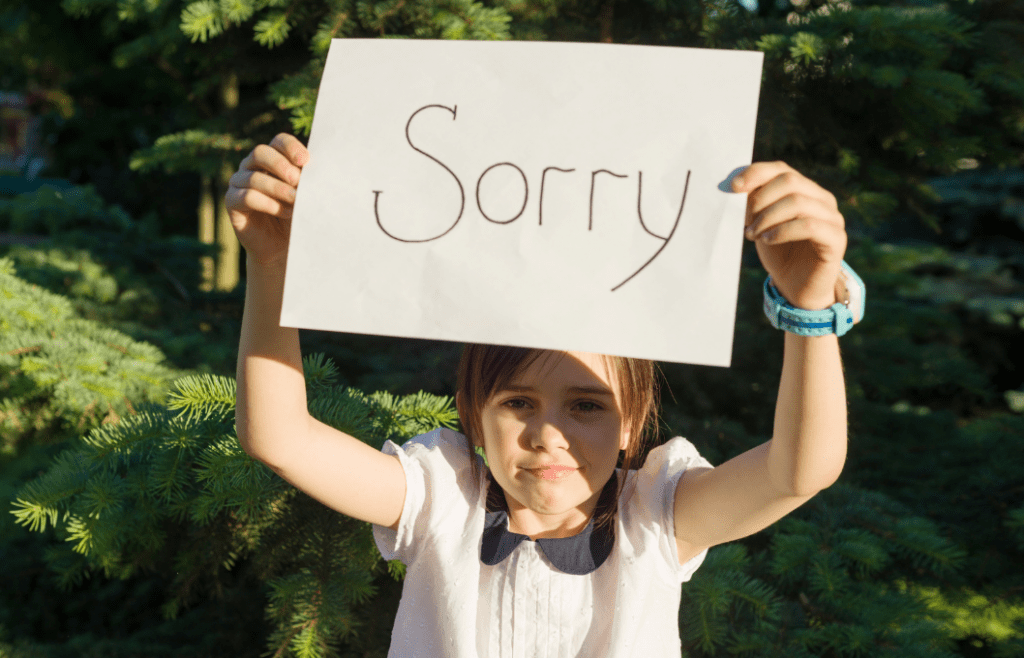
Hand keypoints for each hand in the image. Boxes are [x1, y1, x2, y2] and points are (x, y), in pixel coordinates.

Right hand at [225, 133, 309, 266]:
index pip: (278, 141)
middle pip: (260, 152)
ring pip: (254, 177)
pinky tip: (282, 211)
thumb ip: (306, 180)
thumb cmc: (296, 215)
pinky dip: (267, 203)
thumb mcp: (304, 195)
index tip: (306, 161)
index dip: (291, 147)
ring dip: (278, 189)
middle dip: (281, 166)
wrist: (282, 245)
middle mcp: (251, 166)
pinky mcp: (232, 202)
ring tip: (295, 202)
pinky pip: (246, 197)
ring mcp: (239, 182)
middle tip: (297, 181)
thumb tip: (316, 170)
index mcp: (272, 158)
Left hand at [732, 162, 846, 309]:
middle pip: (789, 181)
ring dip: (768, 217)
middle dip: (760, 199)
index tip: (733, 188)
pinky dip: (783, 231)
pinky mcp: (837, 239)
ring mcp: (833, 218)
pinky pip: (809, 225)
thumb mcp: (761, 224)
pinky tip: (767, 240)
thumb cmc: (778, 253)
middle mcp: (822, 199)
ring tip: (752, 234)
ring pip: (798, 202)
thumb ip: (754, 204)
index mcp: (805, 190)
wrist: (794, 288)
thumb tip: (736, 185)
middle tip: (745, 221)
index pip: (781, 169)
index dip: (756, 174)